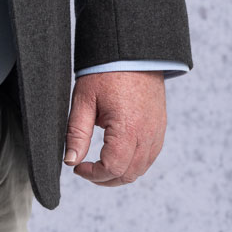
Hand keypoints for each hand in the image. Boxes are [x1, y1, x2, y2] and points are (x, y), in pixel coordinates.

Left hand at [63, 71, 165, 185]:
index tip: (78, 168)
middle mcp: (147, 134)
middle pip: (129, 174)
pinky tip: (117, 156)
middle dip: (105, 179)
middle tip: (86, 170)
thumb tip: (71, 161)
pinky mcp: (160, 127)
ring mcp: (157, 131)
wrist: (132, 52)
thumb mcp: (84, 101)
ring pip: (141, 169)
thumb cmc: (106, 72)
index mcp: (128, 129)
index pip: (113, 168)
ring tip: (99, 165)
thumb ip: (77, 134)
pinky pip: (150, 156)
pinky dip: (134, 163)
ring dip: (120, 173)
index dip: (93, 175)